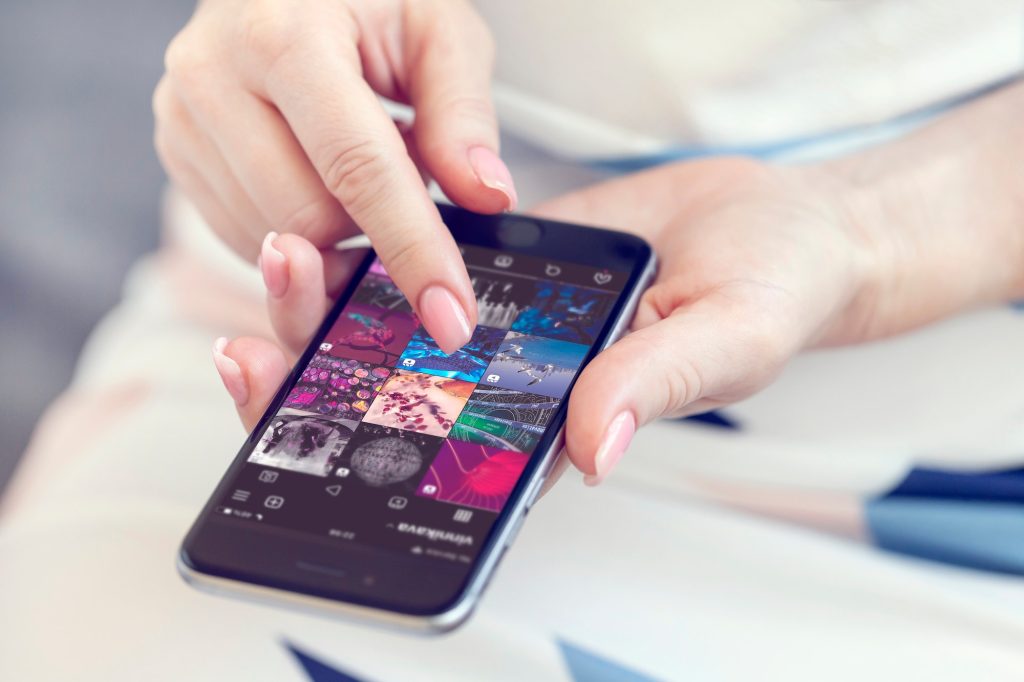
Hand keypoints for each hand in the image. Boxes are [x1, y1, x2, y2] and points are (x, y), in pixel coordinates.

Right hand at [154, 0, 515, 352]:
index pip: (357, 169)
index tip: (451, 318)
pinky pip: (247, 238)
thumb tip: (487, 197)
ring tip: (359, 166)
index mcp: (285, 35)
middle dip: (372, 233)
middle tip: (408, 193)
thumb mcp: (438, 29)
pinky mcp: (178, 153)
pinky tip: (318, 179)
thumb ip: (463, 113)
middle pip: (308, 219)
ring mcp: (182, 118)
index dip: (411, 251)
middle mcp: (213, 75)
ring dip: (338, 232)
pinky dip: (300, 232)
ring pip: (275, 241)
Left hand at [211, 158, 871, 478]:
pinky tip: (340, 224)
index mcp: (565, 423)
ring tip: (291, 258)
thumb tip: (594, 447)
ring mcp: (511, 321)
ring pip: (405, 328)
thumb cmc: (772, 292)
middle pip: (405, 394)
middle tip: (269, 322)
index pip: (455, 459)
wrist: (778, 225)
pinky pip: (436, 262)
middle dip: (324, 368)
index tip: (304, 412)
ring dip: (338, 304)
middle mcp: (526, 381)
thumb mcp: (727, 340)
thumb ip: (658, 388)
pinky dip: (385, 249)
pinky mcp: (510, 263)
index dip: (374, 450)